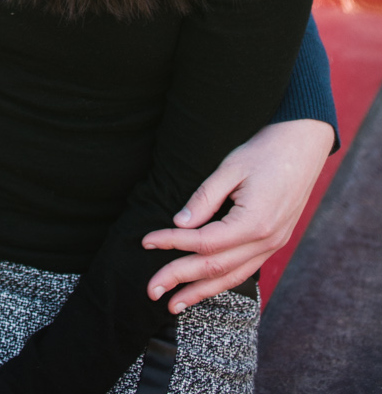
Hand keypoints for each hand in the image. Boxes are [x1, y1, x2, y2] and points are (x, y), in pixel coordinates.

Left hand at [142, 118, 333, 310]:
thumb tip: (179, 223)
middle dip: (180, 280)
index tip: (147, 241)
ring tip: (174, 304)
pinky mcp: (273, 243)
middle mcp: (266, 242)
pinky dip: (221, 282)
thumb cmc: (265, 152)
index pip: (205, 242)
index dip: (173, 243)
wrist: (303, 147)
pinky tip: (204, 288)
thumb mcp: (230, 167)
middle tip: (151, 291)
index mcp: (254, 223)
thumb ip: (205, 198)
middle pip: (216, 268)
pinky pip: (244, 270)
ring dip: (201, 292)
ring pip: (232, 277)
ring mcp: (272, 246)